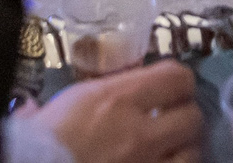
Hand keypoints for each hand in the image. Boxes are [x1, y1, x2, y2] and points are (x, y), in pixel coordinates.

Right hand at [20, 60, 202, 162]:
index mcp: (118, 100)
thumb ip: (92, 93)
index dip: (180, 81)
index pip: (177, 78)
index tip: (172, 86)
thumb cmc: (40, 141)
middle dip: (185, 116)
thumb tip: (70, 97)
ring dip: (184, 149)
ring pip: (192, 154)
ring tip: (173, 148)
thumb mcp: (65, 104)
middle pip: (192, 117)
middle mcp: (139, 133)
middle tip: (173, 119)